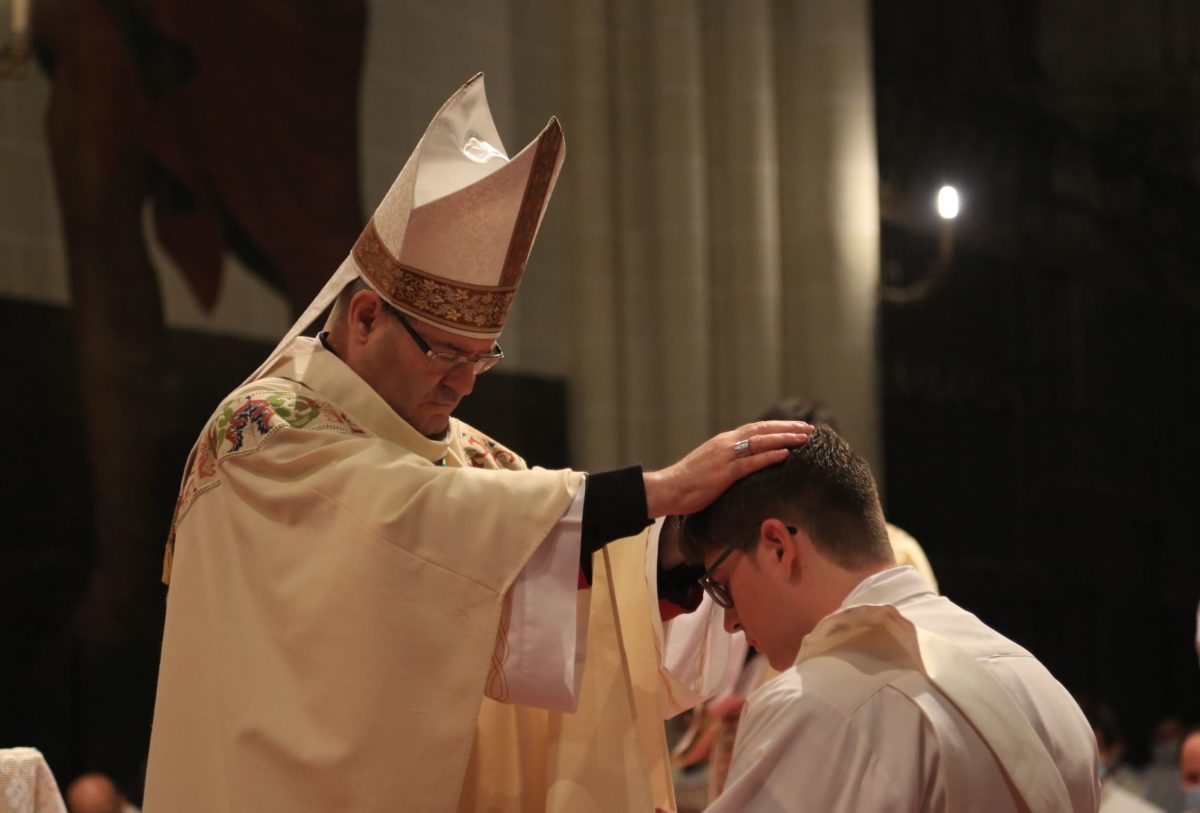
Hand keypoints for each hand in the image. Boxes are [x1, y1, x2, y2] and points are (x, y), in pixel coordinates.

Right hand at [643, 421, 811, 518]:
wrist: (667, 489)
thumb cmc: (688, 482)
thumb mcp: (711, 466)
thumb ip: (728, 461)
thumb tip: (747, 465)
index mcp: (723, 442)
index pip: (756, 429)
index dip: (778, 427)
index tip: (797, 427)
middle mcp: (726, 444)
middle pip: (762, 430)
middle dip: (787, 428)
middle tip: (810, 428)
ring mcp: (724, 457)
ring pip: (760, 442)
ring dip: (784, 438)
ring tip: (804, 438)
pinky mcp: (723, 473)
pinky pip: (750, 463)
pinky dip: (769, 456)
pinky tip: (785, 454)